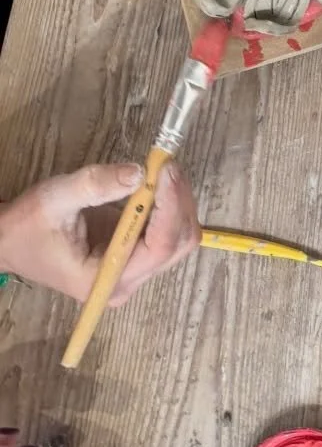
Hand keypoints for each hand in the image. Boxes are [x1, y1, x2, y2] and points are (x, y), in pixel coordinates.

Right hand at [0, 164, 198, 304]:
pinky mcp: (136, 256)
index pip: (159, 248)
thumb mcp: (55, 198)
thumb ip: (95, 185)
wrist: (11, 242)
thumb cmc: (28, 226)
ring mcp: (133, 271)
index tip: (166, 169)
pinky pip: (168, 231)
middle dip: (179, 202)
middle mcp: (125, 282)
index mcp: (104, 279)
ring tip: (159, 170)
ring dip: (177, 201)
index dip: (171, 207)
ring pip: (180, 237)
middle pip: (178, 244)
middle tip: (165, 164)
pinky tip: (157, 183)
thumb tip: (139, 173)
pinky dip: (170, 205)